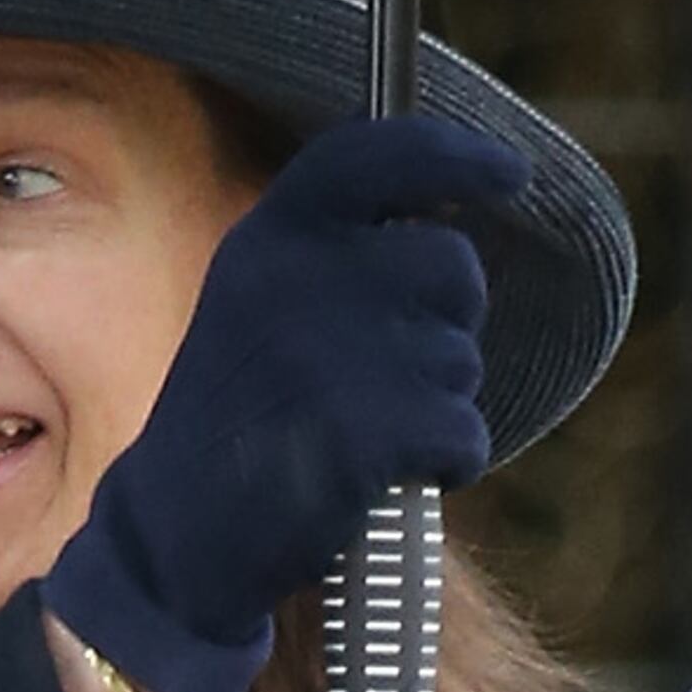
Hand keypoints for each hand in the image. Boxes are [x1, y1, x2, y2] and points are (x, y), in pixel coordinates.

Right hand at [44, 111, 533, 691]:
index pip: (378, 154)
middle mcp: (299, 277)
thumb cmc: (241, 420)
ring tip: (363, 434)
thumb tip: (447, 228)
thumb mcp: (259, 306)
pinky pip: (463, 432)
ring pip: (461, 359)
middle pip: (450, 265)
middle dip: (447, 321)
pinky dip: (447, 463)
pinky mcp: (367, 431)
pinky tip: (389, 478)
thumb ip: (333, 257)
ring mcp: (333, 353)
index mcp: (269, 237)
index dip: (455, 156)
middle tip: (390, 373)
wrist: (180, 538)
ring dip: (438, 404)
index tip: (511, 174)